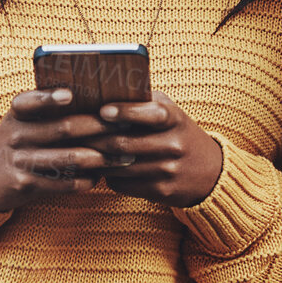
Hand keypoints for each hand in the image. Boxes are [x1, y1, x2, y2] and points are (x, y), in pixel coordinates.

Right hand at [0, 88, 120, 211]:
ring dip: (100, 158)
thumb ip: (45, 108)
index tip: (70, 95)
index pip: (29, 101)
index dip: (48, 98)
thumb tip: (94, 99)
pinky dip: (85, 180)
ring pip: (68, 158)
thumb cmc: (16, 141)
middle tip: (125, 126)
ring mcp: (20, 161)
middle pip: (63, 129)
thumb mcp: (20, 120)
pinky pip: (62, 183)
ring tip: (123, 157)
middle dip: (98, 127)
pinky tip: (100, 177)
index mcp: (16, 114)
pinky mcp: (26, 185)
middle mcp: (16, 135)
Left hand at [89, 90, 224, 205]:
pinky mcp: (162, 191)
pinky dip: (107, 176)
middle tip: (70, 133)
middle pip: (124, 144)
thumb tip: (101, 91)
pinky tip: (99, 167)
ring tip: (77, 149)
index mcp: (174, 119)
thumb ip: (142, 101)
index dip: (126, 112)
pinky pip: (123, 184)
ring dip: (96, 158)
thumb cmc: (177, 132)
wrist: (211, 172)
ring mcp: (168, 170)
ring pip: (119, 166)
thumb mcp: (168, 112)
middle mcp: (174, 144)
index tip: (103, 111)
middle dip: (94, 139)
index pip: (151, 113)